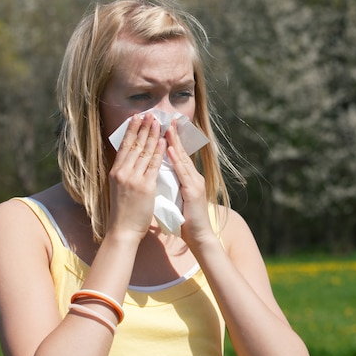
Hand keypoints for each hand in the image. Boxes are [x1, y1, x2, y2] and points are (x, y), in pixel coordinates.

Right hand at [107, 114, 165, 239]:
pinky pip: (154, 165)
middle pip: (134, 145)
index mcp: (115, 172)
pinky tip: (163, 141)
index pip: (124, 146)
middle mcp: (123, 172)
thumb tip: (130, 161)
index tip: (136, 118)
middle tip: (149, 114)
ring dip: (152, 135)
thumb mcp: (118, 188)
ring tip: (158, 122)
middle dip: (143, 128)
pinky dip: (159, 152)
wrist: (123, 230)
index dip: (131, 130)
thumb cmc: (122, 211)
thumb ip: (124, 174)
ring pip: (145, 152)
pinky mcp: (145, 186)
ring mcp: (134, 179)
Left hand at [165, 120, 214, 245]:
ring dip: (175, 142)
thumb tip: (157, 177)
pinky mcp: (193, 191)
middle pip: (182, 152)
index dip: (172, 141)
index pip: (178, 156)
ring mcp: (195, 183)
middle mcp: (193, 177)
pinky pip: (183, 172)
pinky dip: (177, 160)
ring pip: (183, 159)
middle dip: (174, 135)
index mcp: (188, 179)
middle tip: (168, 118)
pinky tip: (171, 149)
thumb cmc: (185, 220)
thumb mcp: (175, 199)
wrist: (198, 236)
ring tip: (167, 128)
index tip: (164, 126)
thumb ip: (169, 186)